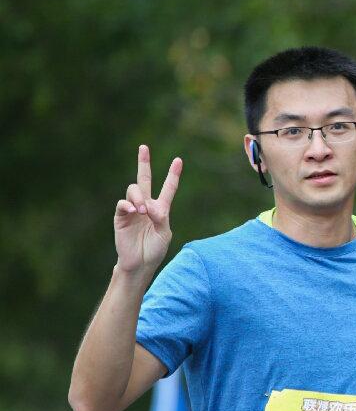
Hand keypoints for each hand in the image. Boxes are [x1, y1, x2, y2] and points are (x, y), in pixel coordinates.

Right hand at [115, 145, 182, 274]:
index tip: (178, 160)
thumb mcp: (164, 233)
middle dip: (143, 163)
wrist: (140, 263)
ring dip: (139, 197)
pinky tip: (135, 211)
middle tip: (144, 147)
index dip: (173, 175)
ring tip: (142, 211)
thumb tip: (148, 205)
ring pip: (134, 190)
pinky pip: (123, 204)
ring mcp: (132, 209)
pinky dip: (129, 205)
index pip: (168, 189)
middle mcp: (146, 205)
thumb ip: (160, 217)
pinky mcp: (121, 216)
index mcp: (160, 209)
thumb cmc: (154, 249)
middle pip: (144, 179)